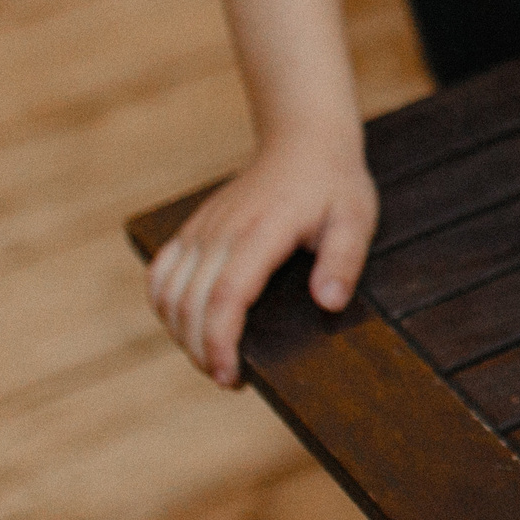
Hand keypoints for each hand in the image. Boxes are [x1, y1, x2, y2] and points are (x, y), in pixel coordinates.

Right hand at [148, 129, 377, 387]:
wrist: (303, 140)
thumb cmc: (334, 183)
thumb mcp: (357, 218)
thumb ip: (344, 261)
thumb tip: (328, 303)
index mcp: (262, 232)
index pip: (226, 296)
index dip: (220, 342)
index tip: (230, 376)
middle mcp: (222, 231)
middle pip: (190, 302)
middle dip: (200, 350)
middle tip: (228, 379)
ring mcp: (202, 228)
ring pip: (167, 291)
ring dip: (180, 332)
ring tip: (211, 359)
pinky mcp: (194, 229)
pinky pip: (162, 272)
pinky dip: (164, 305)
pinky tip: (185, 326)